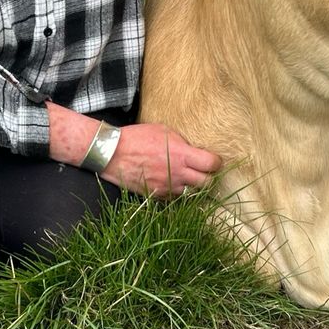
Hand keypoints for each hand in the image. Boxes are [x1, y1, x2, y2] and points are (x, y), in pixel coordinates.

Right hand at [102, 123, 221, 198]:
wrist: (113, 153)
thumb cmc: (138, 138)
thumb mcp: (164, 131)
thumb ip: (182, 143)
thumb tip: (194, 150)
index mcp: (181, 154)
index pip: (212, 164)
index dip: (216, 163)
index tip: (213, 161)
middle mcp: (177, 173)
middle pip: (206, 184)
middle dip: (208, 177)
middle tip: (204, 172)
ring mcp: (167, 187)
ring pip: (191, 194)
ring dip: (191, 186)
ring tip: (186, 177)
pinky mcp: (156, 195)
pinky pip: (174, 198)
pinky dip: (176, 192)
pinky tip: (171, 182)